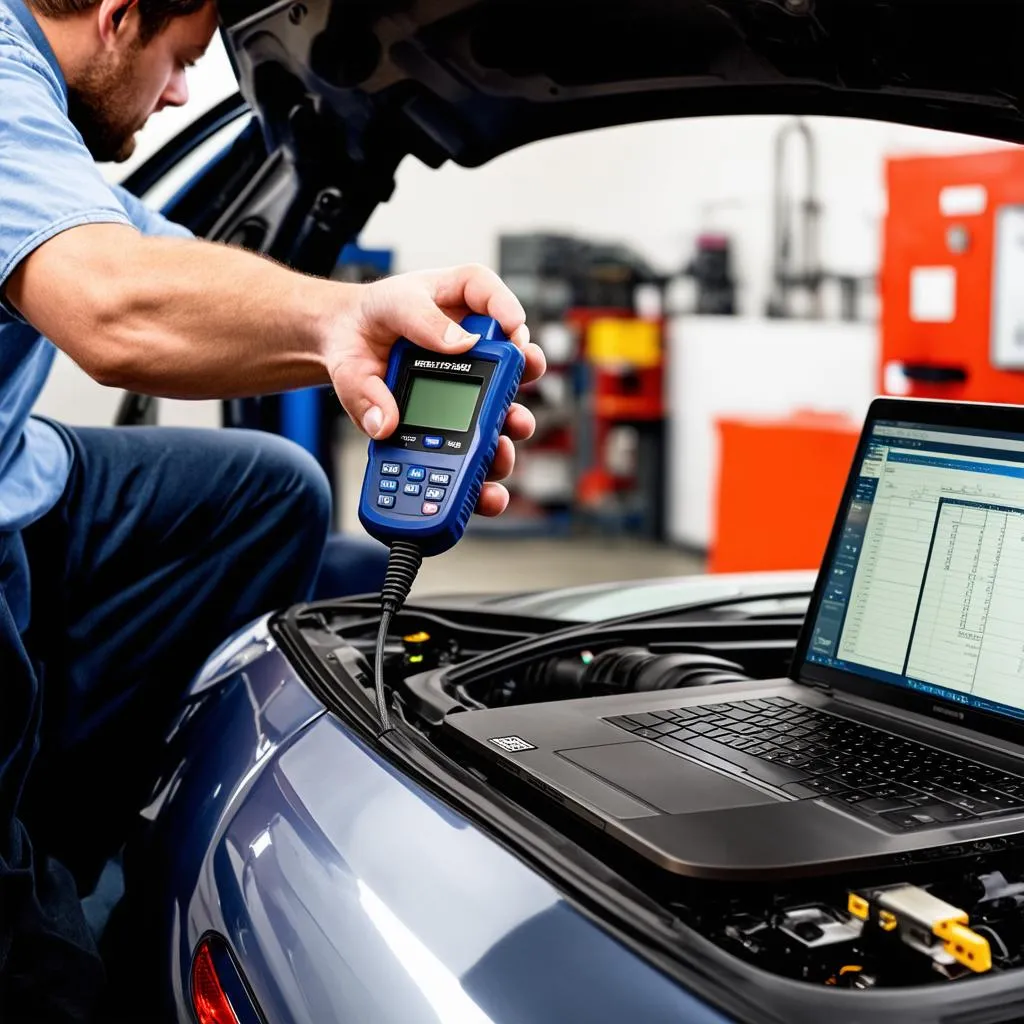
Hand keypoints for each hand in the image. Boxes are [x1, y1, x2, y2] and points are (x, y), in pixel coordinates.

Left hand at [326, 264, 546, 516]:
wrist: (343, 343)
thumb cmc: (367, 318)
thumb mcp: (383, 312)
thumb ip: (401, 345)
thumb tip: (419, 383)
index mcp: (454, 302)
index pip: (484, 291)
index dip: (505, 308)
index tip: (513, 329)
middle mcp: (471, 345)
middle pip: (511, 362)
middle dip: (522, 383)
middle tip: (518, 394)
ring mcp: (466, 384)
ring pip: (499, 412)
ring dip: (505, 435)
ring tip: (500, 450)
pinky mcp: (451, 419)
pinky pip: (472, 446)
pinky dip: (479, 470)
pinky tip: (481, 489)